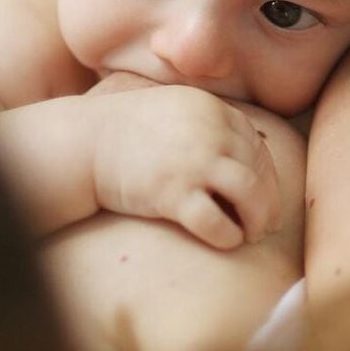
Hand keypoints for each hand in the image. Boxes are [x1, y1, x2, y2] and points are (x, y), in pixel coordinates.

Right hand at [89, 83, 282, 250]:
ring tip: (249, 235)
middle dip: (267, 202)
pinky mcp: (173, 194)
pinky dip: (228, 236)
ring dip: (257, 220)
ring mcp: (193, 162)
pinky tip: (226, 241)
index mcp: (212, 109)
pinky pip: (217, 223)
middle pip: (259, 171)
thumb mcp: (175, 110)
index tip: (264, 195)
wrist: (82, 143)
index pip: (257, 146)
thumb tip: (244, 154)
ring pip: (250, 196)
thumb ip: (208, 124)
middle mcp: (210, 132)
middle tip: (265, 224)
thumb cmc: (126, 131)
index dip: (266, 175)